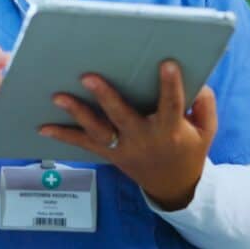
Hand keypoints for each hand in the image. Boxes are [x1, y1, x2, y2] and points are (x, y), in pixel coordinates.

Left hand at [39, 60, 216, 210]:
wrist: (173, 185)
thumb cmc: (189, 148)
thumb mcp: (206, 130)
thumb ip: (204, 104)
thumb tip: (194, 81)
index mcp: (171, 130)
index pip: (172, 104)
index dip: (171, 84)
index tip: (166, 63)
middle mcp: (144, 138)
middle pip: (122, 116)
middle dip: (105, 96)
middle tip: (88, 76)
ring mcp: (123, 147)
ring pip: (98, 131)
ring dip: (77, 113)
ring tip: (58, 96)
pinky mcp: (109, 154)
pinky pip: (83, 145)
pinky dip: (62, 136)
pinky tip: (42, 126)